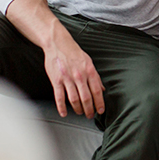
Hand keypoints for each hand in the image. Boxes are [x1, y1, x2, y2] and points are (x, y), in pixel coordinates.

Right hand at [5, 0, 104, 119]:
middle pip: (86, 97)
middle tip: (90, 115)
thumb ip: (95, 77)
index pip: (97, 91)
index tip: (100, 111)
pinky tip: (64, 113)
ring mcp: (68, 78)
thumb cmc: (74, 53)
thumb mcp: (89, 62)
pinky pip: (59, 96)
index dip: (99, 103)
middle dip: (89, 109)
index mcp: (89, 71)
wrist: (58, 44)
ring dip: (78, 109)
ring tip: (80, 113)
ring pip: (74, 99)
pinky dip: (61, 107)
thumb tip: (102, 89)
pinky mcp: (57, 80)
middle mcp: (79, 76)